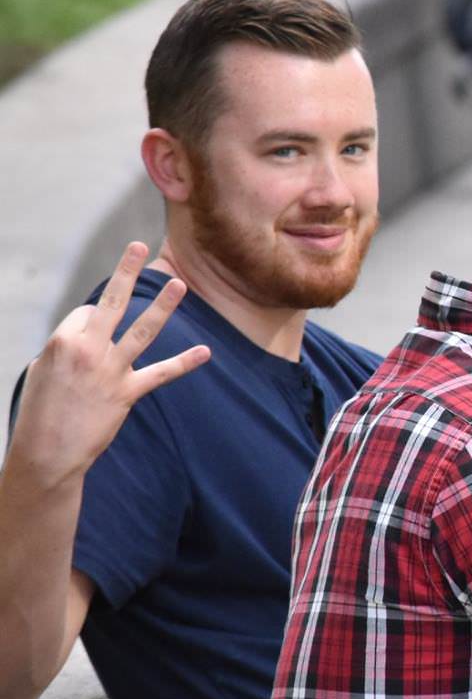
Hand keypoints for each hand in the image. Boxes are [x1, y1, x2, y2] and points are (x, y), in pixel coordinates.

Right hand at [9, 242, 208, 486]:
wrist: (47, 452)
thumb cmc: (40, 410)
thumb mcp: (43, 369)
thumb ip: (69, 348)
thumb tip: (92, 337)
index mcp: (62, 340)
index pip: (86, 313)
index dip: (90, 320)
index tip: (88, 334)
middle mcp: (87, 349)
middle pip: (110, 302)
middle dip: (124, 271)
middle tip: (138, 246)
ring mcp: (110, 370)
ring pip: (142, 330)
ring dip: (163, 306)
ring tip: (180, 284)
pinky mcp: (127, 392)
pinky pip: (160, 373)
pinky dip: (183, 363)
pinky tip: (204, 352)